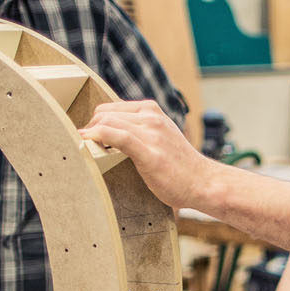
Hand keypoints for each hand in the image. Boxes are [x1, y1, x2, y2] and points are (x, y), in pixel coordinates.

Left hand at [79, 100, 212, 207]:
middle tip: (86, 148)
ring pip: (106, 122)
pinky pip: (116, 136)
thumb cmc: (180, 166)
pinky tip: (88, 144)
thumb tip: (107, 136)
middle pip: (104, 114)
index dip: (94, 123)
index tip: (89, 140)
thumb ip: (138, 131)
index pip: (110, 108)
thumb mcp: (160, 137)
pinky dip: (97, 137)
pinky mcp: (149, 152)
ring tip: (87, 152)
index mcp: (152, 110)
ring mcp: (151, 133)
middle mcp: (151, 117)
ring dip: (90, 136)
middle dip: (89, 129)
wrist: (204, 182)